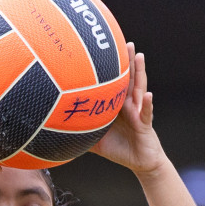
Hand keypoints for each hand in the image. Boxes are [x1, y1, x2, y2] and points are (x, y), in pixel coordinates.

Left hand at [90, 46, 165, 175]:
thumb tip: (56, 131)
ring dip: (140, 72)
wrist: (139, 163)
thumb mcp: (95, 140)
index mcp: (117, 104)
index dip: (112, 67)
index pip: (115, 82)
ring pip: (139, 88)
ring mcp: (138, 111)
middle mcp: (129, 104)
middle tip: (124, 42)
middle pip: (128, 78)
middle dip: (127, 60)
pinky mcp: (145, 124)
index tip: (105, 50)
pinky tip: (148, 96)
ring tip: (139, 56)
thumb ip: (79, 133)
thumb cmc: (118, 148)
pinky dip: (148, 105)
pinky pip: (146, 113)